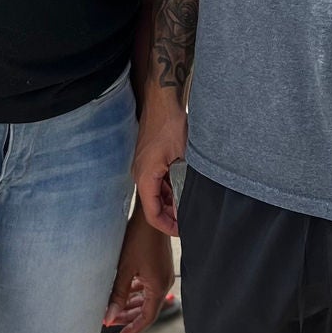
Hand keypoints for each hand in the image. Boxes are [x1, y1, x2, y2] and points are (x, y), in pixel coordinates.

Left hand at [104, 210, 176, 332]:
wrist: (151, 215)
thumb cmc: (138, 238)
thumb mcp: (125, 268)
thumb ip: (117, 295)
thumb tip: (108, 318)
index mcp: (158, 287)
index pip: (146, 318)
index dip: (132, 330)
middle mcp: (163, 283)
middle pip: (146, 310)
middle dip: (128, 318)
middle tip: (109, 323)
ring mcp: (162, 275)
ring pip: (146, 299)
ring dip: (130, 306)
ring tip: (113, 311)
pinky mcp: (158, 267)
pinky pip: (147, 288)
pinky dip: (135, 294)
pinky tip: (123, 294)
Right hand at [134, 92, 186, 235]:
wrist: (162, 102)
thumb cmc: (170, 125)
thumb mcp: (183, 156)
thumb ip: (184, 183)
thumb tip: (189, 205)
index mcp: (146, 177)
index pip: (152, 214)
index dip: (168, 226)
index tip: (183, 230)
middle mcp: (141, 174)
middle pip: (154, 206)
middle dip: (171, 215)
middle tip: (190, 218)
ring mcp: (143, 167)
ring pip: (156, 194)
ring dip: (171, 202)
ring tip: (190, 204)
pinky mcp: (149, 161)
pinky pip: (157, 182)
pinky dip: (169, 189)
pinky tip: (184, 187)